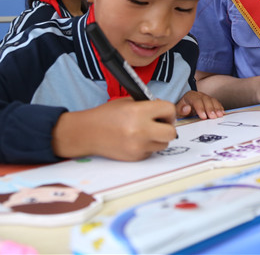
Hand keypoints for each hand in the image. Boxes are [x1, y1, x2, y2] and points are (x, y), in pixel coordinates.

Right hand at [52, 98, 176, 160]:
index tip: (163, 113)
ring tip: (146, 132)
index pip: (169, 109)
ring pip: (163, 144)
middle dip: (168, 127)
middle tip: (160, 124)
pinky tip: (136, 140)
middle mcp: (141, 130)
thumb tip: (165, 111)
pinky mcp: (135, 157)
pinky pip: (152, 152)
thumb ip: (147, 105)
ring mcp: (138, 146)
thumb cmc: (107, 115)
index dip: (168, 111)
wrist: (87, 133)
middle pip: (171, 132)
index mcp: (139, 112)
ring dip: (159, 138)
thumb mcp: (127, 102)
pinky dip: (148, 146)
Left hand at [176, 90, 224, 118]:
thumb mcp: (178, 112)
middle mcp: (198, 95)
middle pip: (205, 100)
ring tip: (219, 115)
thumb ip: (181, 110)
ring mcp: (205, 97)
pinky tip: (222, 113)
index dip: (200, 108)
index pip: (196, 100)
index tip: (203, 116)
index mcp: (189, 96)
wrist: (183, 111)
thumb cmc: (181, 112)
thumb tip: (187, 108)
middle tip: (213, 117)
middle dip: (210, 109)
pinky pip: (216, 102)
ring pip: (212, 100)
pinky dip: (219, 108)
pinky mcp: (210, 101)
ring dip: (216, 108)